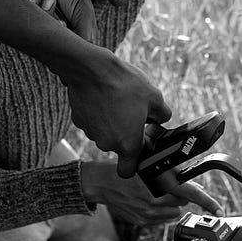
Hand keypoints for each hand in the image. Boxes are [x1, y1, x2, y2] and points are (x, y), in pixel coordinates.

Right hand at [66, 51, 170, 175]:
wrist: (92, 69)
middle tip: (133, 112)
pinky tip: (104, 96)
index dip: (133, 163)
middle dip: (126, 132)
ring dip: (112, 122)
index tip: (139, 149)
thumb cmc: (125, 85)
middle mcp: (106, 143)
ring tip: (118, 100)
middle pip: (117, 146)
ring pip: (104, 133)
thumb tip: (162, 118)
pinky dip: (98, 113)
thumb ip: (162, 115)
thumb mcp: (154, 97)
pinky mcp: (78, 120)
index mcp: (127, 143)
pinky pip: (92, 121)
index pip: (127, 171)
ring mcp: (90, 132)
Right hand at [80, 160, 219, 224]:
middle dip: (180, 193)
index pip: (190, 194)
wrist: (101, 184)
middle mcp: (155, 202)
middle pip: (182, 202)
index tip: (219, 210)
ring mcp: (148, 215)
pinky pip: (161, 219)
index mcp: (158, 185)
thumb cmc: (124, 170)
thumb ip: (171, 174)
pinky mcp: (143, 222)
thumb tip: (190, 182)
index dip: (207, 202)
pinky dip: (160, 210)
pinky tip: (147, 200)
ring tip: (154, 192)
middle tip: (169, 184)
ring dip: (170, 203)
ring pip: (173, 211)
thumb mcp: (148, 164)